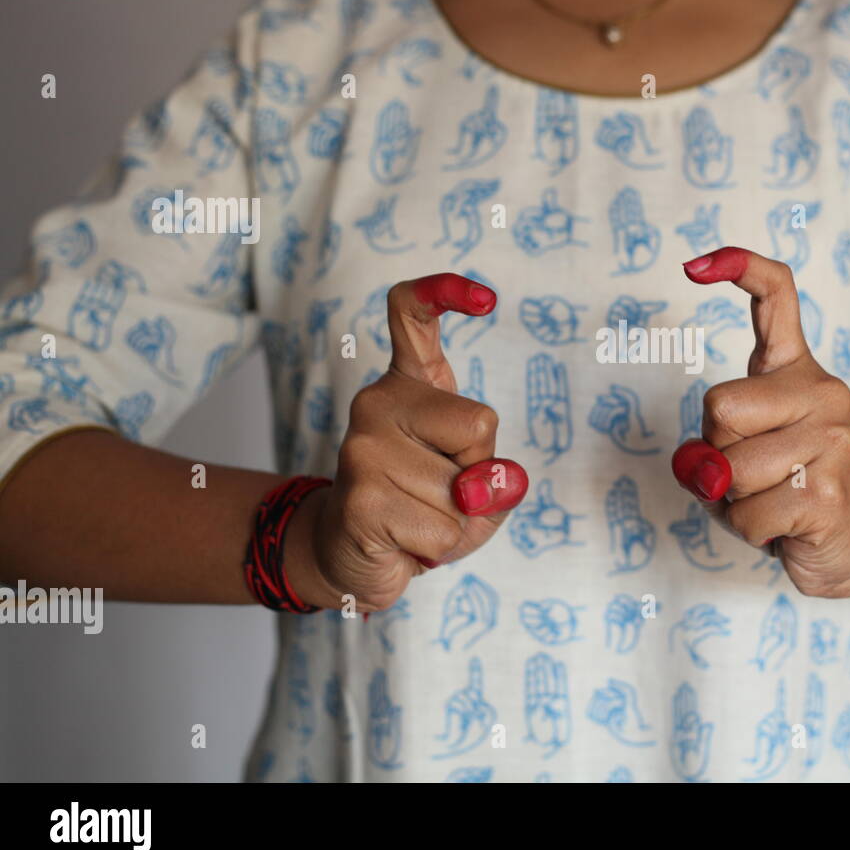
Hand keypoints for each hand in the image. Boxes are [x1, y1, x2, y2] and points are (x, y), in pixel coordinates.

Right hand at [288, 273, 528, 611]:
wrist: (350, 556)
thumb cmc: (422, 512)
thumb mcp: (479, 492)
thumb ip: (499, 480)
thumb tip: (491, 482)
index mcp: (409, 385)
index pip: (413, 316)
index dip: (447, 292)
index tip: (488, 300)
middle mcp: (378, 401)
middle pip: (480, 424)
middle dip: (479, 470)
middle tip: (440, 489)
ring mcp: (362, 446)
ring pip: (461, 490)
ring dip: (456, 520)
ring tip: (416, 518)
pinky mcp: (360, 497)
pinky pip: (442, 529)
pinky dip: (439, 547)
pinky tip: (403, 539)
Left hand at [670, 247, 849, 597]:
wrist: (846, 539)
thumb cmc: (779, 487)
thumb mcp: (734, 455)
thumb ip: (708, 447)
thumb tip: (703, 465)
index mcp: (795, 371)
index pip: (777, 296)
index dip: (739, 268)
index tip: (695, 264)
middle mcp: (823, 392)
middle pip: (720, 406)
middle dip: (715, 450)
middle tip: (749, 471)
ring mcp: (835, 440)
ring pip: (732, 469)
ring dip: (731, 499)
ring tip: (768, 500)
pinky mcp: (832, 491)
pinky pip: (748, 513)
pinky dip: (747, 529)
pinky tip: (781, 525)